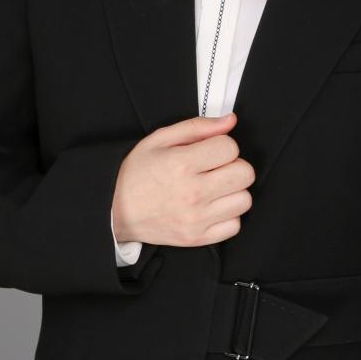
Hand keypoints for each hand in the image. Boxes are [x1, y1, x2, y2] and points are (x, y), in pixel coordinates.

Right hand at [111, 111, 254, 247]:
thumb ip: (197, 127)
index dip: (223, 145)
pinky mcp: (197, 238)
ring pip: (244, 200)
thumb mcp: (159, 140)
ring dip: (233, 191)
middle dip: (234, 166)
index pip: (230, 147)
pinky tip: (212, 207)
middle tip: (216, 168)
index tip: (211, 151)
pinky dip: (228, 216)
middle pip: (245, 174)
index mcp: (182, 164)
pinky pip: (234, 226)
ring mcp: (196, 219)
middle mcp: (192, 193)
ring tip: (214, 188)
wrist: (115, 211)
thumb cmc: (136, 174)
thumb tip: (230, 121)